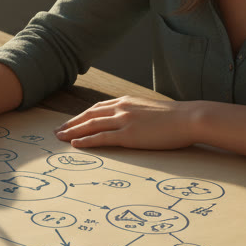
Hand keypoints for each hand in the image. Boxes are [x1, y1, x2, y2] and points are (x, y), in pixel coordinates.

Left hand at [54, 96, 199, 150]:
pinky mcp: (129, 134)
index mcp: (126, 101)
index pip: (97, 108)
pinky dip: (86, 141)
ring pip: (90, 125)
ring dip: (72, 132)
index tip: (70, 122)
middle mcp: (121, 108)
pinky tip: (75, 144)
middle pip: (88, 115)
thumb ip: (137, 113)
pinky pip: (102, 137)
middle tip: (57, 131)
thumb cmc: (175, 118)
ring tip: (60, 138)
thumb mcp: (151, 110)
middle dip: (71, 123)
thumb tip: (133, 122)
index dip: (81, 116)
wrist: (189, 118)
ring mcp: (124, 120)